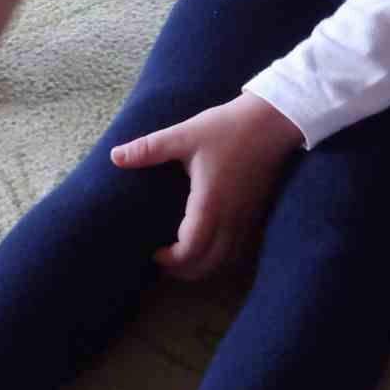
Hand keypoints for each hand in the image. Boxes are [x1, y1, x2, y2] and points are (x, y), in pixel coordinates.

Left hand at [110, 93, 302, 280]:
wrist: (275, 119)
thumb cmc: (228, 127)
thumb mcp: (185, 134)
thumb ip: (150, 148)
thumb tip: (114, 156)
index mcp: (211, 203)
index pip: (190, 250)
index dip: (170, 260)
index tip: (154, 252)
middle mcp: (232, 217)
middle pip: (208, 264)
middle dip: (183, 270)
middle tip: (164, 260)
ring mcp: (248, 217)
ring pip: (226, 260)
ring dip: (203, 265)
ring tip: (184, 255)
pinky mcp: (257, 212)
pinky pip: (239, 248)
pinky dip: (221, 255)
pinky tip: (209, 241)